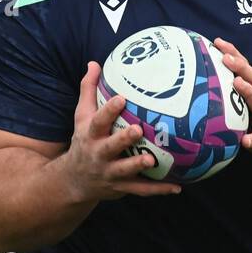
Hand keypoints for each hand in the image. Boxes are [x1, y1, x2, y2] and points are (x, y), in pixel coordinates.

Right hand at [61, 60, 183, 202]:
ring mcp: (110, 173)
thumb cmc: (84, 141)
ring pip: (125, 171)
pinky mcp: (121, 187)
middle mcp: (99, 154)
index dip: (108, 110)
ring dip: (138, 166)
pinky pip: (142, 190)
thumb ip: (88, 89)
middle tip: (138, 130)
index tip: (121, 98)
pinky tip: (178, 186)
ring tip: (153, 160)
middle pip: (110, 147)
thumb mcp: (81, 116)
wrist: (73, 180)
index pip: (98, 121)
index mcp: (90, 134)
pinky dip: (159, 189)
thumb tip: (94, 62)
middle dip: (123, 139)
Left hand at [212, 37, 251, 171]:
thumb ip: (232, 95)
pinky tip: (246, 141)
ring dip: (249, 91)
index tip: (218, 42)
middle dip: (240, 66)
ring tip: (237, 84)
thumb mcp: (247, 107)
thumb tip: (204, 84)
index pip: (244, 69)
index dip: (233, 54)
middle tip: (225, 58)